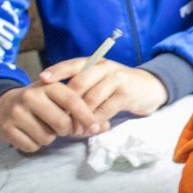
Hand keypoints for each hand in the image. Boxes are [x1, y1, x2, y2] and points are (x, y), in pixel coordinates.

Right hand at [0, 77, 99, 152]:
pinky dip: (35, 144)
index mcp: (48, 86)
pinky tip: (30, 133)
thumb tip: (105, 126)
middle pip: (62, 123)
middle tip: (63, 128)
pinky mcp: (6, 128)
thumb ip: (83, 110)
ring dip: (50, 137)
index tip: (96, 127)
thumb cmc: (41, 103)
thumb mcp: (59, 98)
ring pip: (47, 137)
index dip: (87, 116)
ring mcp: (16, 112)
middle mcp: (30, 96)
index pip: (73, 101)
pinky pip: (32, 146)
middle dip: (67, 130)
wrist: (4, 105)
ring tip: (43, 127)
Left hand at [40, 58, 167, 125]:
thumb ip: (82, 84)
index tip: (42, 80)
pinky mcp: (127, 94)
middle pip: (79, 83)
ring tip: (74, 129)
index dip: (57, 71)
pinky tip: (92, 128)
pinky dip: (96, 121)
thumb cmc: (118, 85)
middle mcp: (105, 68)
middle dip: (67, 103)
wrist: (150, 87)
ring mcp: (117, 80)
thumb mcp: (100, 79)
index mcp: (95, 63)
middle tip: (59, 119)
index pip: (72, 64)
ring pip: (91, 98)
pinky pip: (105, 110)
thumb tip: (55, 100)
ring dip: (81, 116)